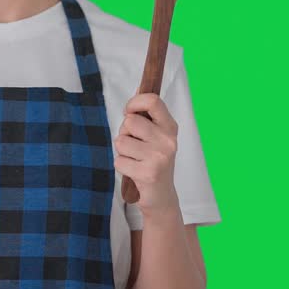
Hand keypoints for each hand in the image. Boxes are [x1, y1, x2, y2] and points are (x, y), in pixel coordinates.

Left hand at [113, 93, 179, 217]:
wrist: (161, 196)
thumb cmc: (154, 161)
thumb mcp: (156, 136)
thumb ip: (146, 116)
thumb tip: (137, 92)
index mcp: (170, 127)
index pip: (152, 101)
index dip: (134, 102)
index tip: (129, 111)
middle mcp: (168, 140)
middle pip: (130, 121)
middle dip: (125, 132)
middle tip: (134, 145)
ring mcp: (159, 157)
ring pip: (121, 141)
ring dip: (122, 151)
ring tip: (135, 159)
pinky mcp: (148, 174)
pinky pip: (118, 160)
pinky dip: (121, 166)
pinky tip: (134, 171)